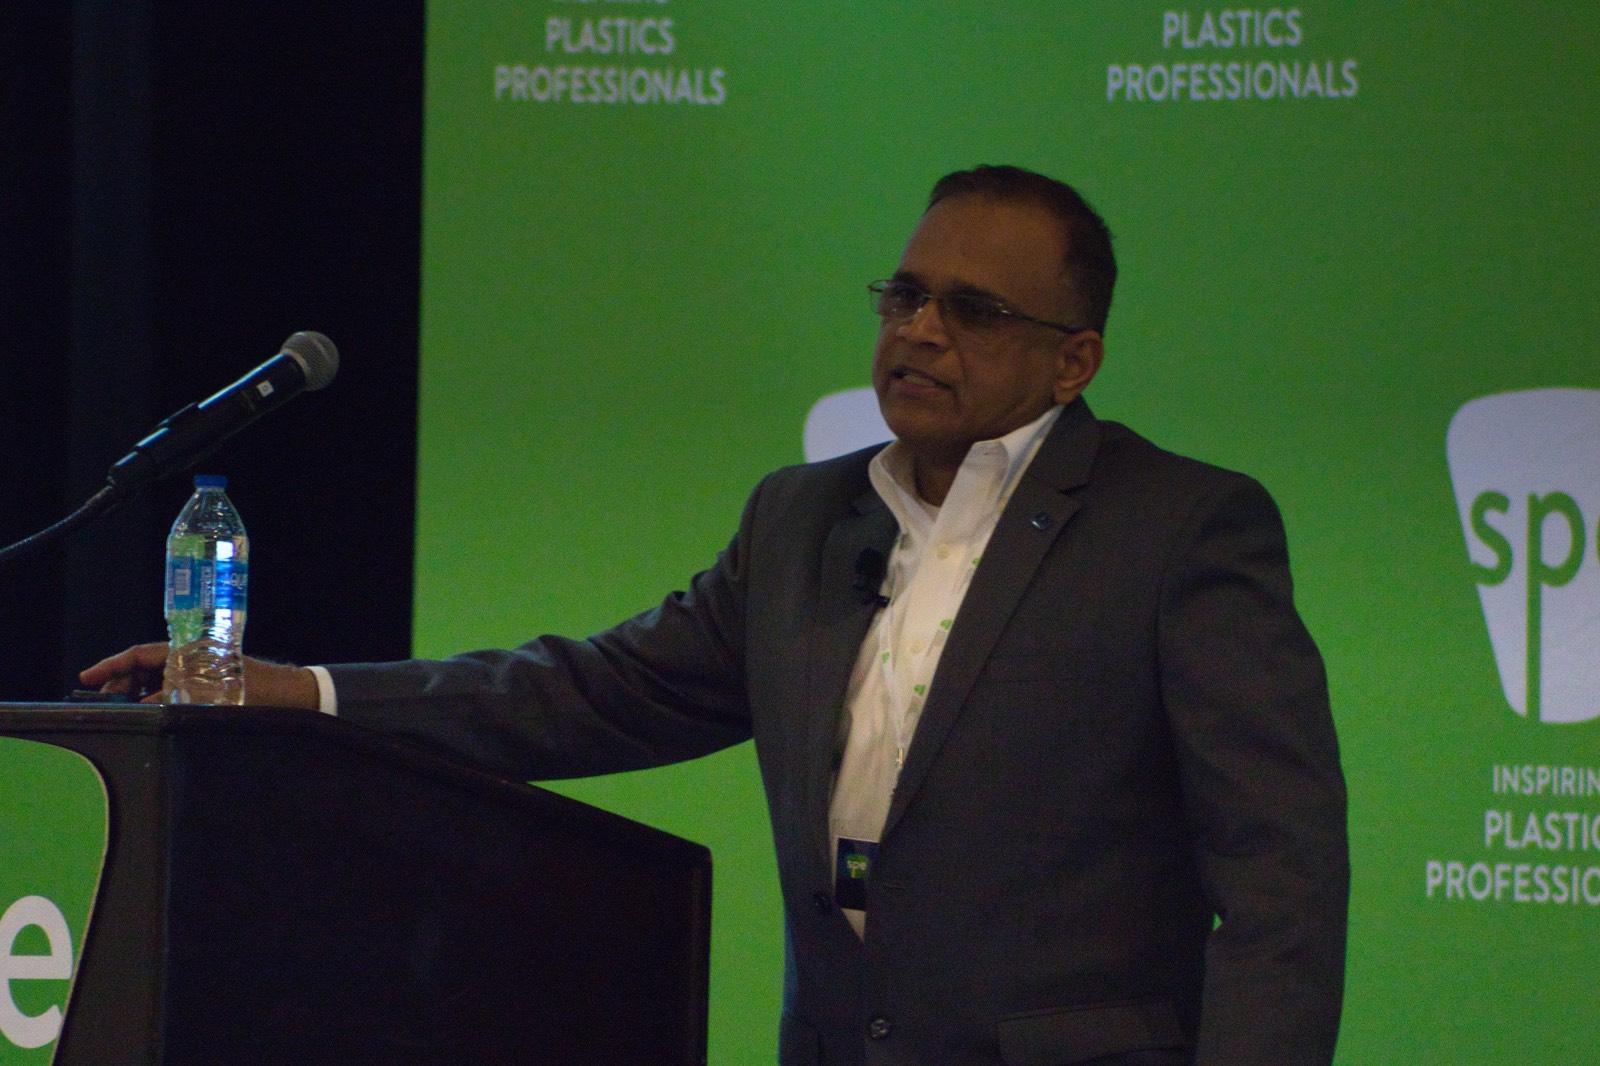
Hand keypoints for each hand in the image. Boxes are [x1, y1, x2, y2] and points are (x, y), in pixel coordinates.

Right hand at [80, 643, 322, 709]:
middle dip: (120, 680)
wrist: (291, 695)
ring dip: (137, 690)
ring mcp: (200, 668)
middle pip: (145, 664)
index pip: (140, 653)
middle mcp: (192, 656)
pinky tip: (149, 711)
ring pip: (157, 676)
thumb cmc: (256, 691)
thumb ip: (172, 697)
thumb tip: (142, 702)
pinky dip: (156, 696)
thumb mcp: (208, 696)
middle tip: (101, 699)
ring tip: (120, 707)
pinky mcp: (208, 681)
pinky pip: (173, 686)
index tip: (87, 676)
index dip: (112, 665)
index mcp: (190, 650)